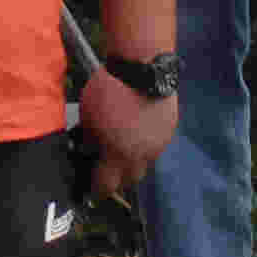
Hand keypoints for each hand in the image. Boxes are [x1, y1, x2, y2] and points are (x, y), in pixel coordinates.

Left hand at [76, 69, 175, 199]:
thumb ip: (89, 139)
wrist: (143, 67)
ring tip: (123, 145)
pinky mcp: (169, 131)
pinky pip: (155, 147)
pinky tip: (137, 130)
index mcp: (117, 155)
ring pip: (145, 164)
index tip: (91, 189)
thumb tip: (88, 151)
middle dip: (118, 177)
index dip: (96, 190)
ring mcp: (158, 145)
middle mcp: (141, 156)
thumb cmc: (109, 89)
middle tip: (107, 166)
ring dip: (134, 161)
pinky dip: (145, 144)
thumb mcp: (87, 116)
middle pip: (130, 180)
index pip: (106, 187)